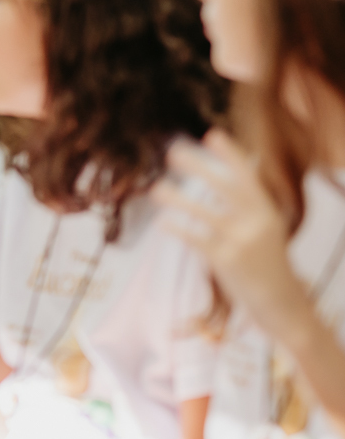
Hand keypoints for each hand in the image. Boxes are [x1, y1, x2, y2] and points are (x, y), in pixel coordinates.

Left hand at [153, 130, 303, 331]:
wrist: (282, 304)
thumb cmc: (268, 264)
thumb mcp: (268, 229)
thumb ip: (251, 205)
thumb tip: (242, 172)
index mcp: (267, 212)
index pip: (248, 177)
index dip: (230, 155)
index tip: (211, 134)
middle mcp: (257, 223)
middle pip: (225, 187)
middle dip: (198, 166)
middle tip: (172, 152)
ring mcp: (242, 242)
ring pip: (204, 213)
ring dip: (178, 199)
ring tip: (156, 188)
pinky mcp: (227, 261)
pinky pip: (196, 240)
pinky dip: (178, 229)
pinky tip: (163, 222)